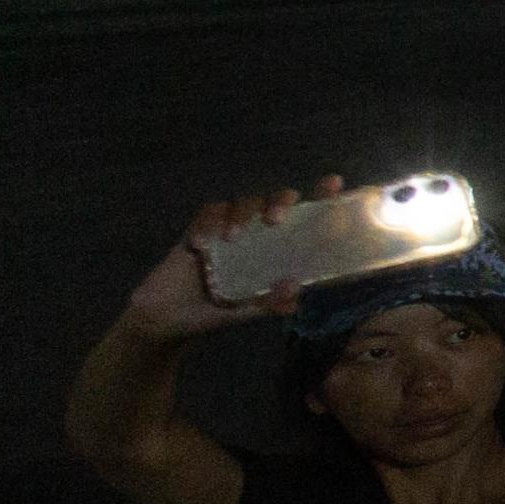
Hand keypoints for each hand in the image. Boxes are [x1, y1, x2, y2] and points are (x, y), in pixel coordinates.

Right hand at [131, 180, 342, 337]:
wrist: (168, 319)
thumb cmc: (215, 312)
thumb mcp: (244, 313)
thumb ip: (269, 304)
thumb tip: (295, 292)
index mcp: (277, 251)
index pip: (305, 219)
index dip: (321, 199)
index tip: (335, 183)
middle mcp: (257, 236)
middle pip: (276, 201)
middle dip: (280, 201)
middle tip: (275, 221)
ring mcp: (228, 230)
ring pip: (243, 202)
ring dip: (241, 214)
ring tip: (231, 238)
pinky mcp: (199, 230)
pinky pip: (208, 213)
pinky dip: (208, 222)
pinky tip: (200, 243)